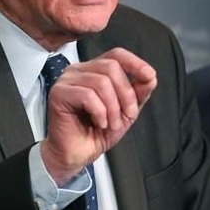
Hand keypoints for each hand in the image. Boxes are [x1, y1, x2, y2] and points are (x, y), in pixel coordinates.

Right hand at [40, 47, 156, 183]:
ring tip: (111, 123)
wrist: (77, 155)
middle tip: (127, 115)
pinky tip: (99, 123)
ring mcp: (67, 80)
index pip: (116, 54)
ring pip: (101, 82)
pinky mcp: (59, 93)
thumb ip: (138, 93)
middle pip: (111, 67)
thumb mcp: (126, 111)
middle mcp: (79, 70)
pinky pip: (88, 95)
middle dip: (126, 94)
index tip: (149, 76)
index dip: (135, 63)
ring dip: (113, 108)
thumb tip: (150, 76)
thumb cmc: (96, 132)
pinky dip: (99, 112)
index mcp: (94, 70)